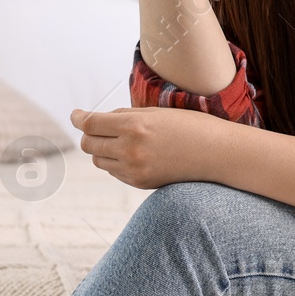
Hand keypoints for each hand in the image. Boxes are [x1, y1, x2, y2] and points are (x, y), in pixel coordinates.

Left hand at [70, 106, 229, 188]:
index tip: (76, 114)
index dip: (79, 118)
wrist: (218, 154)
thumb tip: (94, 120)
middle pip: (89, 144)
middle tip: (98, 127)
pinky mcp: (140, 183)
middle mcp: (130, 150)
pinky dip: (117, 161)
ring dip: (103, 149)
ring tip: (123, 140)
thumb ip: (124, 116)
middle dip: (90, 134)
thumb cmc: (190, 126)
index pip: (91, 124)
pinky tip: (137, 153)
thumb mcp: (157, 113)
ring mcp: (134, 169)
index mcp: (134, 126)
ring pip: (99, 159)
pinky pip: (114, 171)